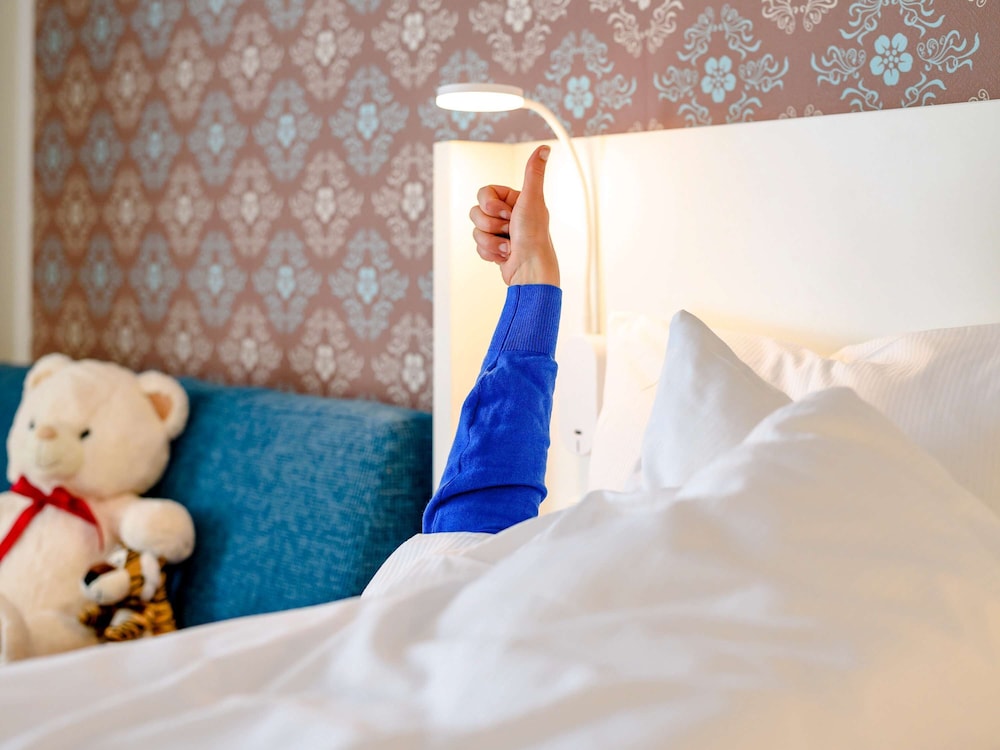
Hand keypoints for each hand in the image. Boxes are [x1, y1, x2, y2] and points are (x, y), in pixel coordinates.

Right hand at [470, 145, 559, 286]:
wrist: (530, 270)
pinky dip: (490, 253)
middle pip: (476, 212)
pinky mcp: (495, 249)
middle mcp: (507, 215)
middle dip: (490, 225)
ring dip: (491, 241)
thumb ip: (534, 173)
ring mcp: (500, 233)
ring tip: (509, 247)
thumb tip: (544, 149)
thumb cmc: (533, 236)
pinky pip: (478, 246)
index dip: (490, 205)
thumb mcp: (532, 199)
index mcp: (515, 200)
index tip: (507, 213)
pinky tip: (505, 256)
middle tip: (509, 231)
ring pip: (475, 231)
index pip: (484, 193)